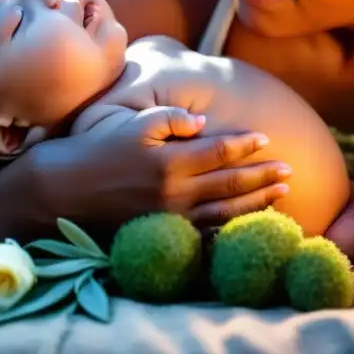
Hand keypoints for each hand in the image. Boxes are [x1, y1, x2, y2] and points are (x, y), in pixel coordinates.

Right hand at [31, 106, 291, 228]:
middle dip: (263, 177)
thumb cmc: (96, 151)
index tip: (266, 138)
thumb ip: (170, 119)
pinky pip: (206, 234)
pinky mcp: (163, 234)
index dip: (245, 145)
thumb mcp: (131, 125)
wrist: (63, 192)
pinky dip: (230, 227)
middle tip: (290, 171)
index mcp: (170, 162)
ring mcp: (171, 218)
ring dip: (257, 203)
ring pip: (225, 211)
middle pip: (231, 184)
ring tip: (281, 195)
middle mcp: (175, 193)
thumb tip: (203, 122)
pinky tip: (246, 222)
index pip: (219, 151)